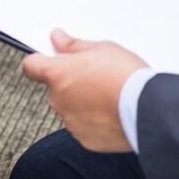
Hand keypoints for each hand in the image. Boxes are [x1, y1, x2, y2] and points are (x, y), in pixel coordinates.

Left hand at [21, 29, 148, 152]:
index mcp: (57, 74)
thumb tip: (57, 39)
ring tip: (109, 96)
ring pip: (70, 108)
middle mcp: (58, 99)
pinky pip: (84, 127)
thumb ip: (74, 45)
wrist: (147, 109)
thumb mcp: (102, 48)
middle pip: (56, 88)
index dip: (39, 61)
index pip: (31, 66)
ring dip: (82, 103)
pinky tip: (113, 113)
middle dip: (70, 83)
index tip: (49, 59)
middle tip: (95, 77)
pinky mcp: (84, 139)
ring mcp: (70, 121)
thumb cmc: (125, 75)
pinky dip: (94, 122)